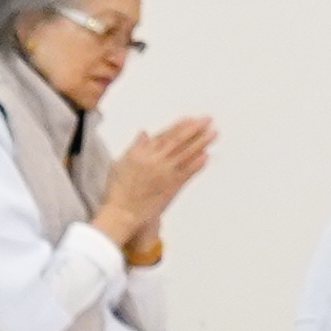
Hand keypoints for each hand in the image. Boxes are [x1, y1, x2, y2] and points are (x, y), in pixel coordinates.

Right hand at [96, 115, 216, 250]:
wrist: (122, 212)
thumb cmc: (118, 190)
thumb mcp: (120, 163)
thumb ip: (134, 147)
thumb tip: (143, 133)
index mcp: (141, 153)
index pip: (164, 135)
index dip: (179, 125)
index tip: (190, 118)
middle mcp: (154, 160)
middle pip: (178, 141)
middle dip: (194, 129)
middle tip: (207, 120)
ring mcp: (165, 173)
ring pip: (186, 154)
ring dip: (201, 142)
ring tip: (213, 133)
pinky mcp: (172, 186)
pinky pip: (188, 172)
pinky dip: (198, 163)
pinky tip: (207, 156)